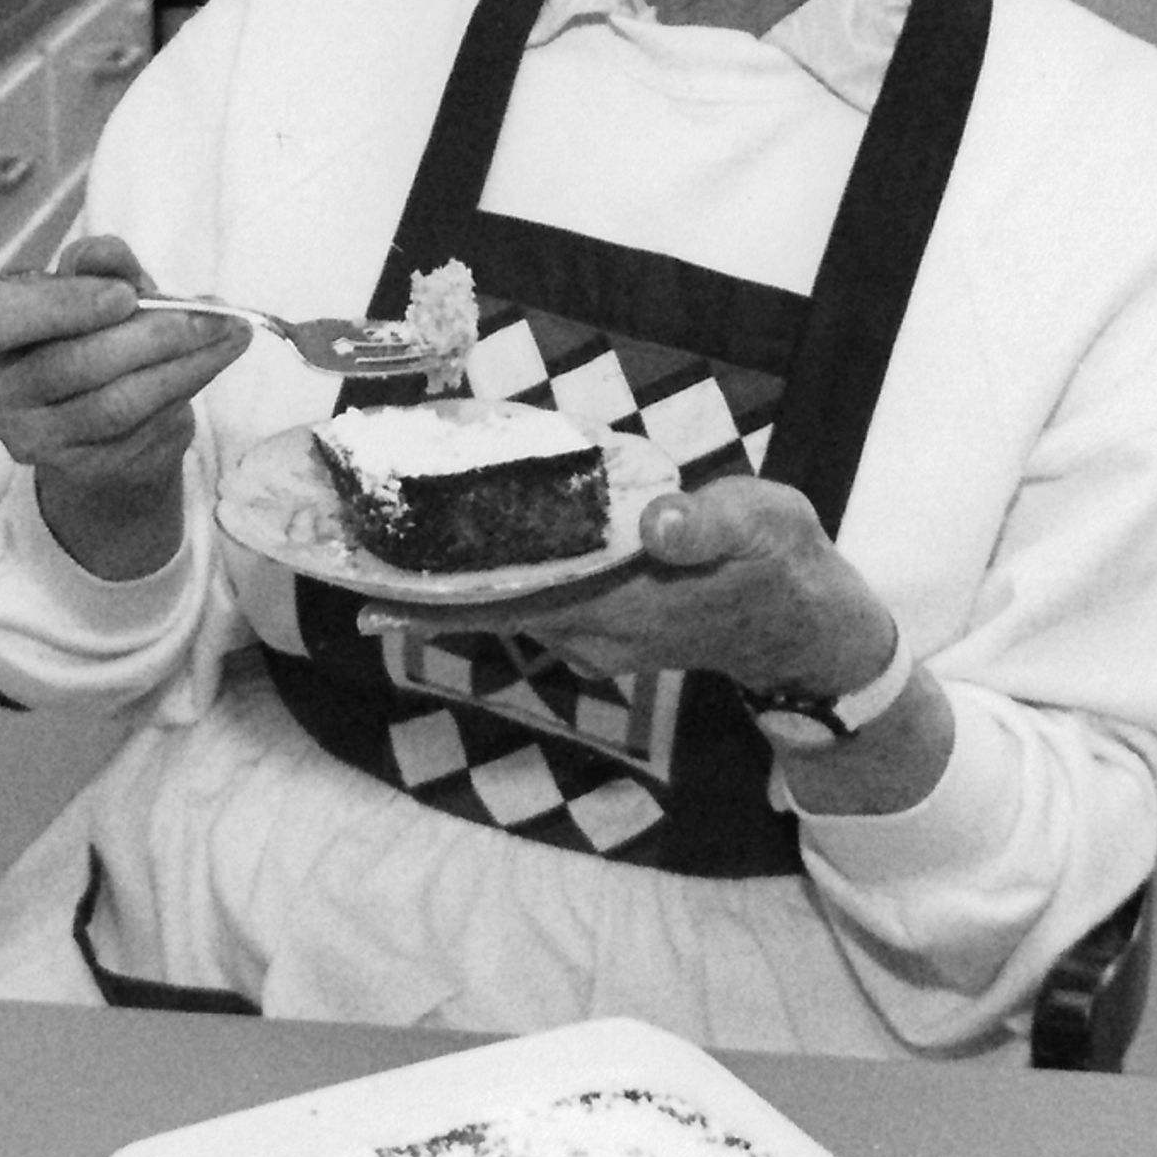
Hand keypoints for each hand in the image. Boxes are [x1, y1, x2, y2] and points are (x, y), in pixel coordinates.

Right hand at [0, 235, 246, 579]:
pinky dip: (183, 394)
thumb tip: (110, 258)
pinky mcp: (76, 469)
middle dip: (151, 336)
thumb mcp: (92, 284)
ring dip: (183, 367)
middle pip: (71, 366)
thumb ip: (101, 263)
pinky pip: (138, 431)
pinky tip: (211, 364)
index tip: (126, 295)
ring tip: (230, 334)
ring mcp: (31, 439)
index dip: (62, 306)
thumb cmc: (85, 328)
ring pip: (114, 405)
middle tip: (211, 315)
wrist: (95, 410)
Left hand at [360, 476, 947, 811]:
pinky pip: (528, 606)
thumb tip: (661, 520)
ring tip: (382, 551)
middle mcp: (594, 630)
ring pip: (504, 609)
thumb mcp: (765, 524)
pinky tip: (455, 557)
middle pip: (491, 609)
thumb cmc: (783, 564)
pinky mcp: (600, 628)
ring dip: (447, 588)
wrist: (808, 628)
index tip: (369, 601)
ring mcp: (594, 636)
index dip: (442, 600)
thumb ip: (712, 521)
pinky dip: (487, 586)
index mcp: (623, 601)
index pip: (514, 601)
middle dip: (421, 590)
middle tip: (348, 557)